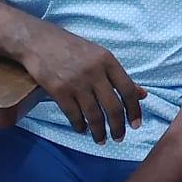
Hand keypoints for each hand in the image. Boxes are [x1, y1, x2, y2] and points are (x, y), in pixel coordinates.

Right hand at [18, 20, 146, 144]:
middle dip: (118, 126)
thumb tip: (142, 94)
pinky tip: (83, 130)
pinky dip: (80, 126)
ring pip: (94, 115)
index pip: (128, 89)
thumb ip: (119, 76)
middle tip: (119, 138)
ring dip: (99, 131)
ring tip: (102, 140)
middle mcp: (95, 72)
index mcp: (108, 61)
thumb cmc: (73, 48)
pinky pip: (74, 115)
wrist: (39, 41)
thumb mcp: (100, 56)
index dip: (134, 109)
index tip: (136, 124)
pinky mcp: (58, 91)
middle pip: (113, 106)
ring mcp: (76, 82)